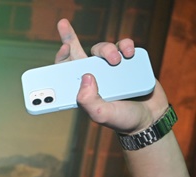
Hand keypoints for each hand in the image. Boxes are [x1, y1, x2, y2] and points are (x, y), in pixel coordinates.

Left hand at [54, 18, 168, 133]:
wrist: (149, 118)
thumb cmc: (122, 119)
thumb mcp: (101, 114)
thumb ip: (89, 101)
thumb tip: (85, 77)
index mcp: (81, 89)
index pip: (65, 72)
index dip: (61, 59)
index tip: (63, 47)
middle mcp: (93, 77)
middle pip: (77, 53)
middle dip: (69, 37)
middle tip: (62, 25)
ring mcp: (110, 69)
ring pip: (101, 49)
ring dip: (107, 50)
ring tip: (116, 60)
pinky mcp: (128, 63)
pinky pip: (123, 47)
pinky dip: (126, 46)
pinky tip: (129, 53)